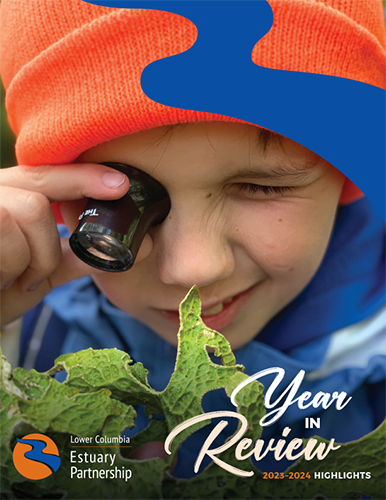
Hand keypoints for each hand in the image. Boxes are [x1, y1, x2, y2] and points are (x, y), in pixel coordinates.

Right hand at [0, 163, 129, 325]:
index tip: (120, 185)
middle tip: (31, 278)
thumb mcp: (33, 275)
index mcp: (3, 196)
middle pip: (37, 199)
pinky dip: (8, 265)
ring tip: (5, 281)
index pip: (44, 174)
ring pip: (25, 214)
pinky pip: (4, 229)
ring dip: (27, 261)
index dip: (82, 177)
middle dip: (44, 249)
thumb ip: (68, 257)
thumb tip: (118, 250)